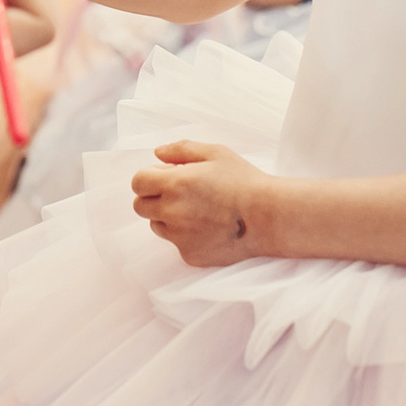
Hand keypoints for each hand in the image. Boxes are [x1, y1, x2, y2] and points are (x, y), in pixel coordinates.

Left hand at [131, 141, 271, 267]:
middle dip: (153, 197)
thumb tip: (157, 153)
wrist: (268, 217)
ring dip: (167, 217)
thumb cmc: (244, 181)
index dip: (149, 177)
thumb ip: (181, 150)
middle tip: (178, 193)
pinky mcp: (190, 255)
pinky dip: (185, 236)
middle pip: (140, 206)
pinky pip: (176, 243)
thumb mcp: (215, 153)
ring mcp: (180, 237)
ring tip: (196, 210)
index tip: (165, 177)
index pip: (138, 182)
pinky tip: (208, 227)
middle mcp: (172, 212)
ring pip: (156, 226)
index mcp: (174, 183)